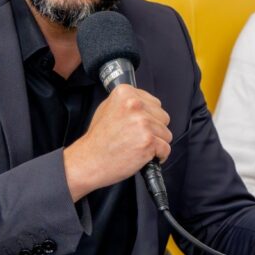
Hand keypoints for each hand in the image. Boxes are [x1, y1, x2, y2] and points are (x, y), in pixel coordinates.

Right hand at [63, 85, 170, 200]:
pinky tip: (144, 156)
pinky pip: (166, 149)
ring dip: (156, 143)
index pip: (155, 103)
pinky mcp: (148, 141)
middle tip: (137, 138)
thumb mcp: (106, 108)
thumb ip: (127, 102)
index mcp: (125, 93)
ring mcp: (142, 123)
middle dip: (154, 129)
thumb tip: (145, 103)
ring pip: (166, 134)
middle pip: (163, 117)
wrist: (89, 161)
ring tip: (137, 147)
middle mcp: (135, 105)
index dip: (149, 117)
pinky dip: (158, 156)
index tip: (139, 126)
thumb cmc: (98, 139)